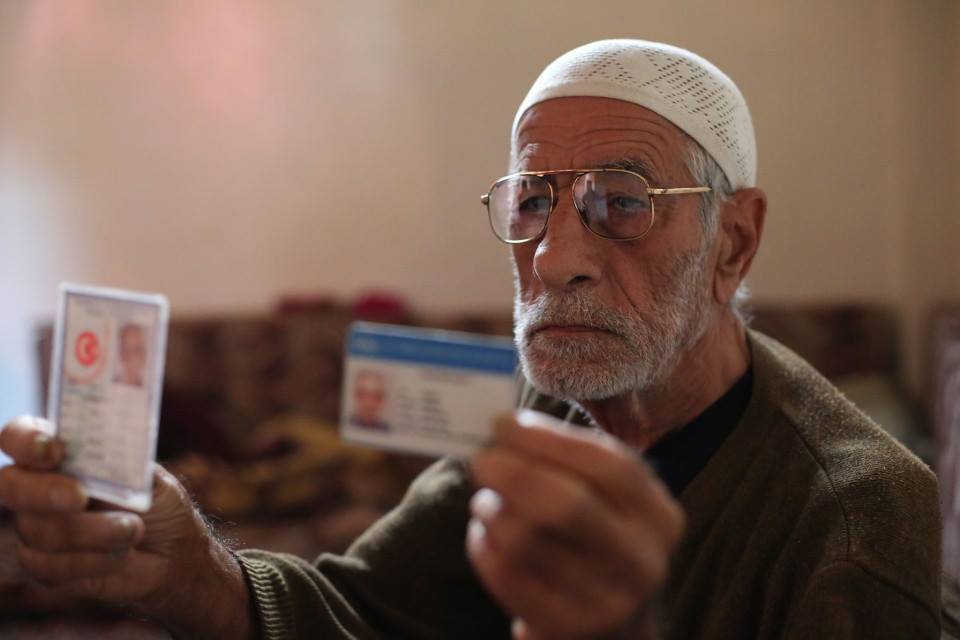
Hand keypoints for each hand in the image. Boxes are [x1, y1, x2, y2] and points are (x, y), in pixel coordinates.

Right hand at [0, 416, 253, 638]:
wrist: (173, 553)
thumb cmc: (159, 504)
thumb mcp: (152, 478)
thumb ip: (126, 463)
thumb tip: (108, 446)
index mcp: (62, 452)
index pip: (19, 436)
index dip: (25, 441)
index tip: (55, 450)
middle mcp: (38, 486)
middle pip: (9, 484)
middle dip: (44, 491)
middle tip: (80, 497)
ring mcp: (36, 526)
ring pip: (37, 530)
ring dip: (94, 532)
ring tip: (134, 530)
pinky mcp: (43, 565)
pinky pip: (48, 567)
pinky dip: (94, 561)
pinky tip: (121, 555)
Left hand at [467, 410, 683, 639]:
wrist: (610, 628)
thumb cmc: (598, 543)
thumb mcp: (608, 503)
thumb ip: (569, 463)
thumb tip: (504, 426)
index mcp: (659, 517)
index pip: (610, 467)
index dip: (551, 441)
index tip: (503, 423)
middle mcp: (642, 562)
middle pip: (569, 505)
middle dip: (515, 473)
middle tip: (480, 458)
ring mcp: (606, 602)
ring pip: (528, 541)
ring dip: (492, 511)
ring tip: (484, 501)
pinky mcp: (565, 627)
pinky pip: (507, 575)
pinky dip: (483, 546)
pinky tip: (484, 534)